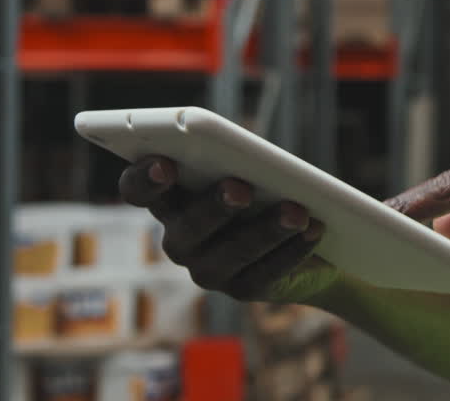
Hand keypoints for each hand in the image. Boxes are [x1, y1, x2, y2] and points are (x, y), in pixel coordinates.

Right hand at [119, 156, 338, 304]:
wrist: (306, 239)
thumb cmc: (266, 186)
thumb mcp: (249, 167)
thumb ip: (238, 160)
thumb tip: (253, 159)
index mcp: (170, 200)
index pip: (137, 190)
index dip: (144, 179)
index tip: (165, 163)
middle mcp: (180, 240)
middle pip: (186, 228)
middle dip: (213, 207)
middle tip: (240, 188)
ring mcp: (208, 270)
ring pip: (230, 254)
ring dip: (265, 230)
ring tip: (296, 211)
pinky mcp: (243, 290)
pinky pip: (265, 274)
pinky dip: (292, 250)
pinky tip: (312, 230)